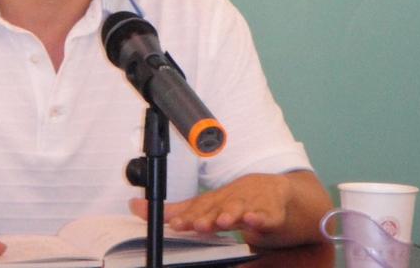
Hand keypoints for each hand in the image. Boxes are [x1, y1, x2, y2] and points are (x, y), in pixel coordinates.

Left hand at [129, 170, 331, 247]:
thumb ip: (175, 210)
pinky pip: (268, 216)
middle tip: (194, 225)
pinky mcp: (273, 212)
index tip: (173, 224)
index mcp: (215, 201)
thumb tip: (136, 207)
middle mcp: (231, 200)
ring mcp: (253, 204)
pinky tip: (255, 221)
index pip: (197, 208)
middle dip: (205, 217)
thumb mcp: (208, 206)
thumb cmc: (240, 201)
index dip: (186, 217)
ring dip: (231, 215)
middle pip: (217, 208)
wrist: (284, 195)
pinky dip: (262, 218)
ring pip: (241, 209)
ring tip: (223, 222)